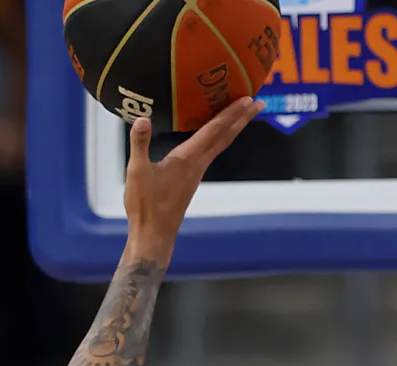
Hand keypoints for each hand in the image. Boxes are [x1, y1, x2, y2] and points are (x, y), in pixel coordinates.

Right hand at [123, 97, 260, 266]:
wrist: (154, 235)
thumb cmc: (145, 206)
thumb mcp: (136, 172)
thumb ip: (139, 144)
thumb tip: (142, 119)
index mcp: (187, 159)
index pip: (213, 130)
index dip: (230, 113)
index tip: (248, 99)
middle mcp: (197, 164)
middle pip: (225, 137)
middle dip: (242, 119)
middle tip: (260, 103)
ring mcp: (196, 173)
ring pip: (220, 145)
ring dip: (233, 128)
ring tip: (244, 115)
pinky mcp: (191, 180)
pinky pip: (211, 152)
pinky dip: (219, 139)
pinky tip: (216, 136)